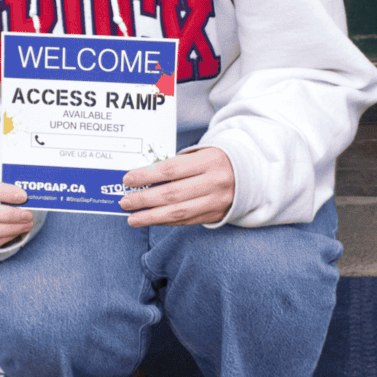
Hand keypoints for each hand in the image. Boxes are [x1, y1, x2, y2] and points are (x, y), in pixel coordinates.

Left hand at [119, 147, 234, 227]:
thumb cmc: (217, 161)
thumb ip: (177, 165)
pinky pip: (186, 221)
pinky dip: (166, 222)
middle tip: (125, 202)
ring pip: (178, 212)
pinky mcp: (216, 215)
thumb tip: (143, 178)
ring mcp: (216, 201)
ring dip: (151, 217)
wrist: (252, 174)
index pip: (170, 170)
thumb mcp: (201, 154)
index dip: (146, 176)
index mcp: (209, 161)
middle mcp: (214, 182)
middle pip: (172, 193)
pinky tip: (152, 220)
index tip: (128, 179)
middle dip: (144, 199)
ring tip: (132, 218)